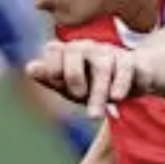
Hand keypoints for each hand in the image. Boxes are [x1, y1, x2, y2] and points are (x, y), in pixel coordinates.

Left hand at [27, 40, 149, 118]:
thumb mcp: (70, 85)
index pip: (54, 49)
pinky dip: (122, 83)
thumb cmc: (95, 83)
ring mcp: (110, 53)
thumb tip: (30, 68)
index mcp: (70, 51)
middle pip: (76, 52)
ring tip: (94, 116)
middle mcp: (88, 48)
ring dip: (99, 91)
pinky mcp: (131, 62)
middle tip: (77, 96)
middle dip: (74, 75)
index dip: (53, 67)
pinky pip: (126, 69)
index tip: (57, 83)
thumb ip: (51, 78)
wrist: (134, 79)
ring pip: (102, 66)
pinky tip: (117, 98)